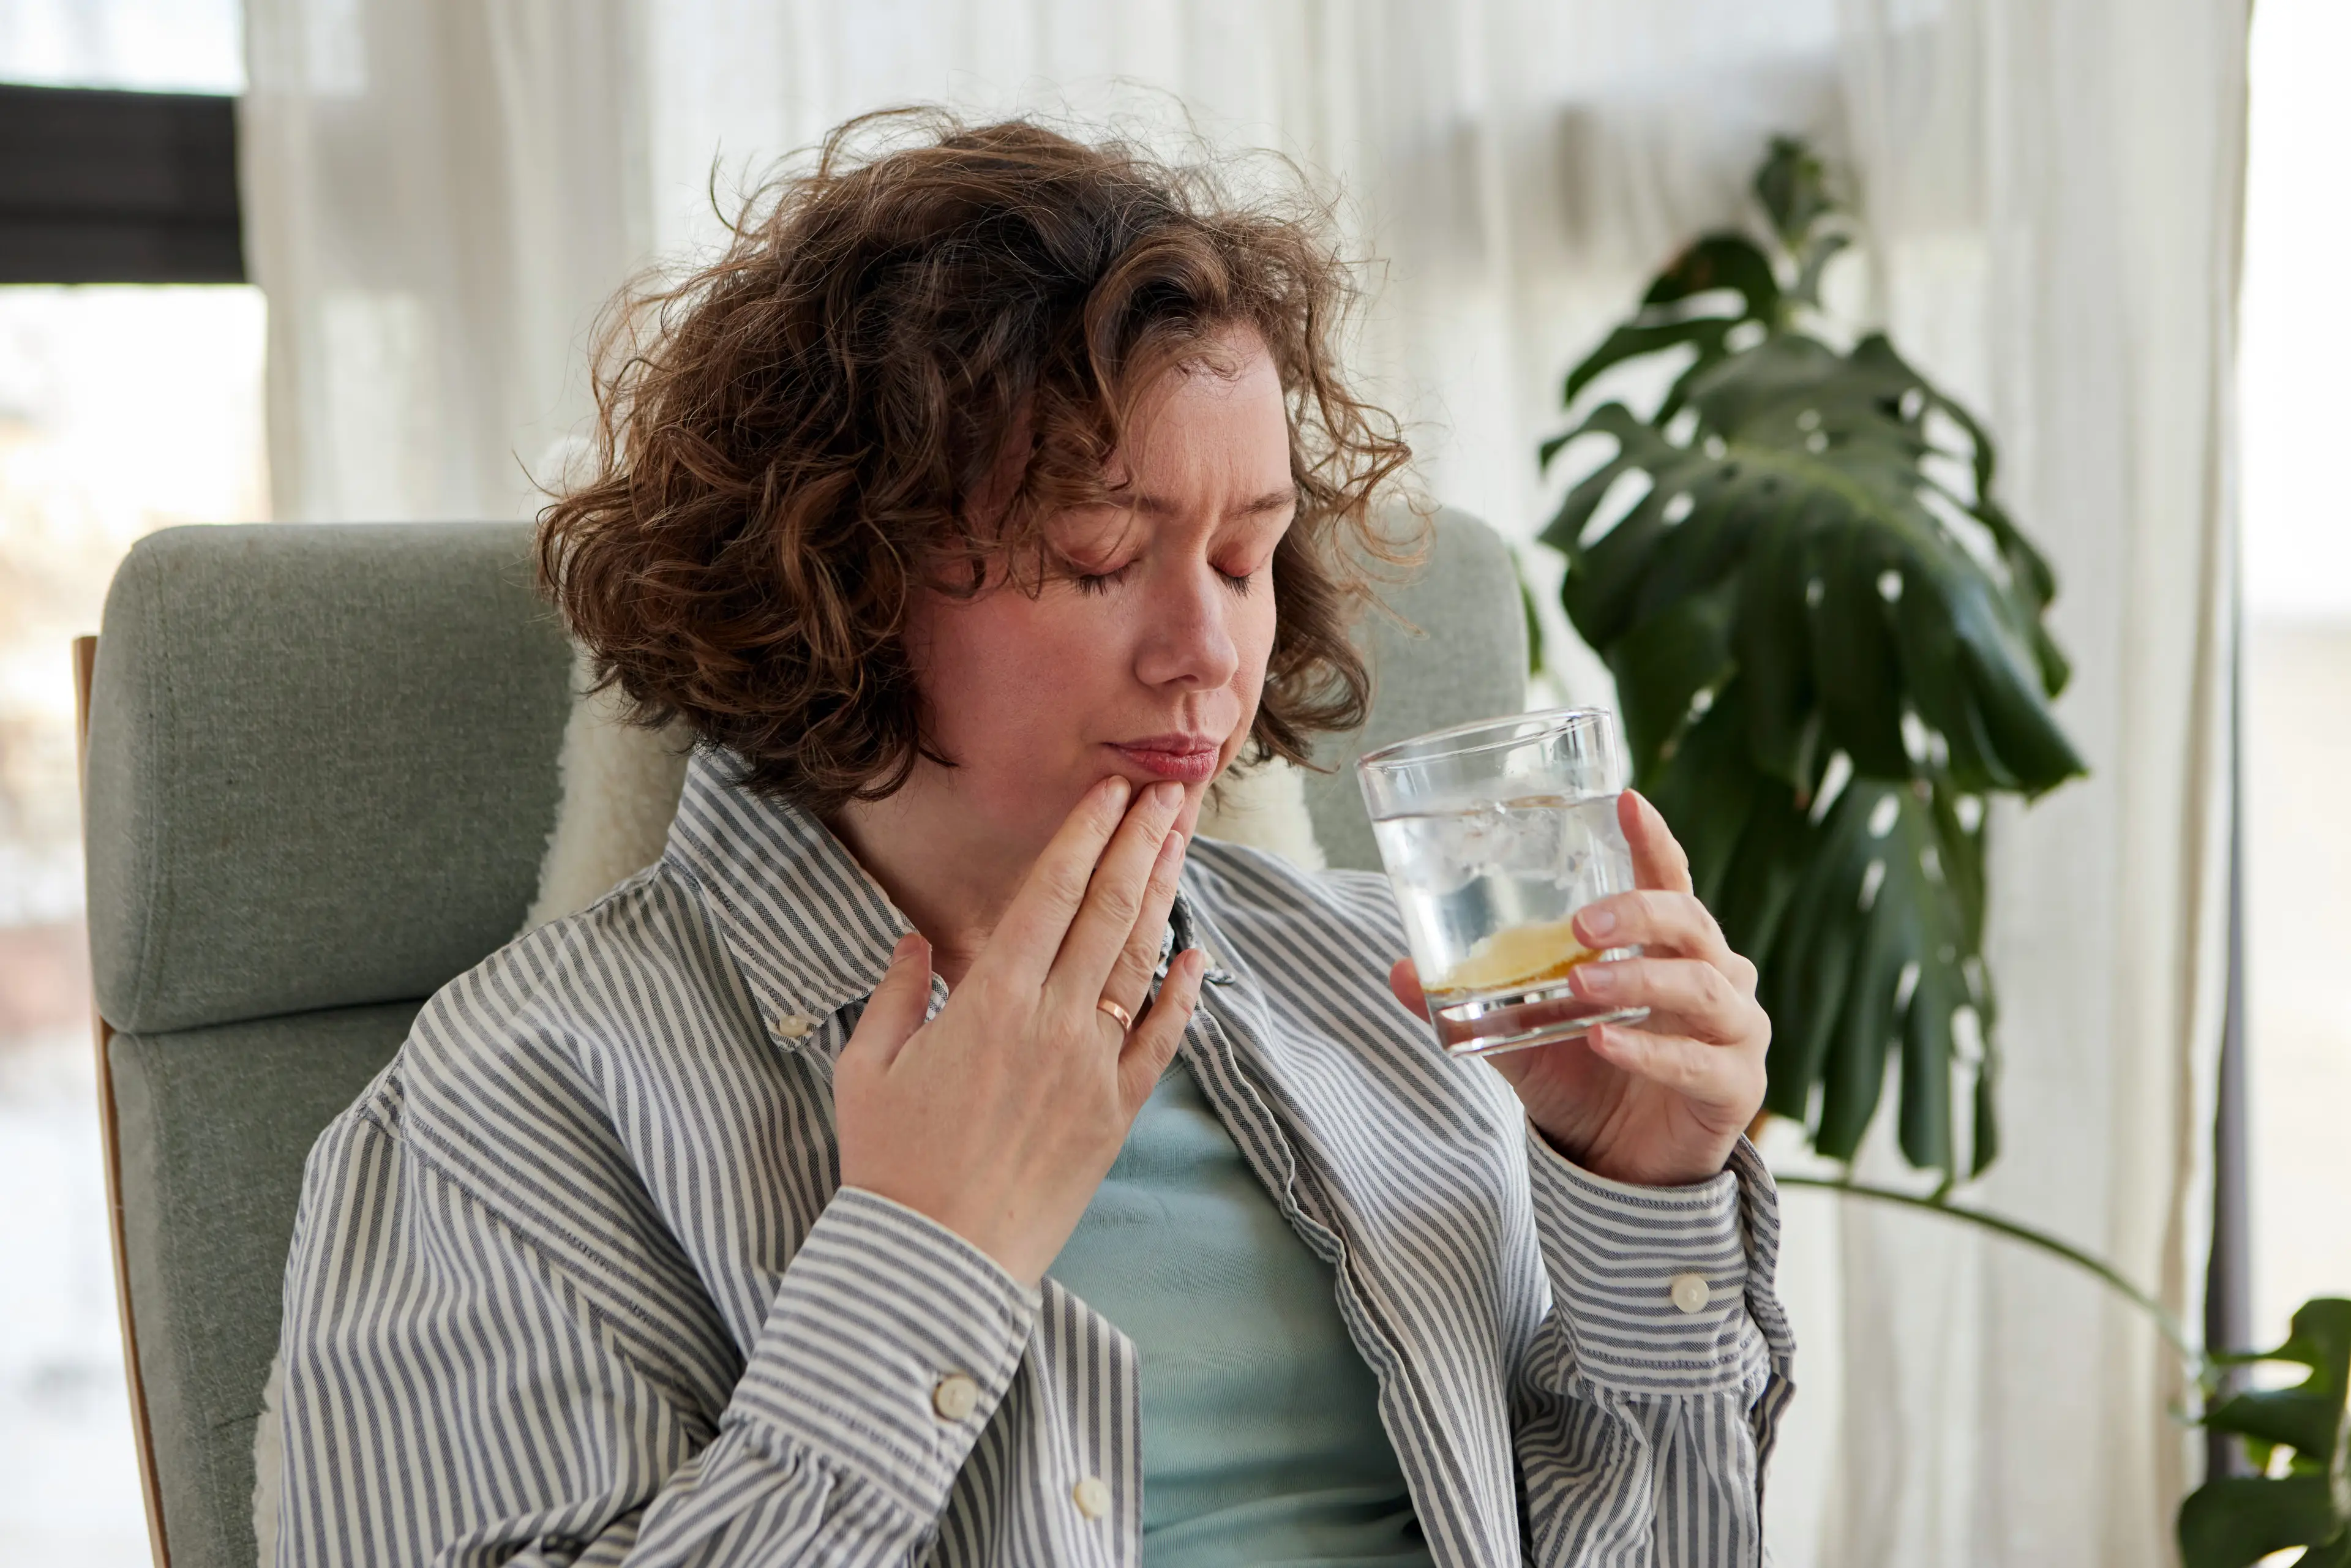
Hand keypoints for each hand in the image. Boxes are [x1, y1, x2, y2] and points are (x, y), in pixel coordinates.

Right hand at [834, 777, 1204, 1287]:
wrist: (936, 1262)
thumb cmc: (889, 1165)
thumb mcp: (866, 1067)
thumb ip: (895, 994)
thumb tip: (917, 943)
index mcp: (989, 1000)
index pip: (1052, 893)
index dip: (1087, 834)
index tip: (1112, 789)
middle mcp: (1052, 1022)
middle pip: (1110, 910)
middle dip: (1142, 841)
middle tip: (1169, 788)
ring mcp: (1092, 1067)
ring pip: (1141, 961)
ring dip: (1165, 893)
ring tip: (1183, 841)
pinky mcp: (1115, 1113)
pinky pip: (1161, 1040)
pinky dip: (1185, 992)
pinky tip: (1199, 952)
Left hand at [1388, 789, 1767, 1187]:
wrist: (1626, 1168)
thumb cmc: (1586, 1080)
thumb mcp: (1523, 1035)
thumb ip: (1474, 1001)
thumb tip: (1396, 970)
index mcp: (1669, 948)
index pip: (1669, 880)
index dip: (1652, 840)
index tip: (1625, 799)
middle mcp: (1715, 977)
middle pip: (1692, 924)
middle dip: (1640, 913)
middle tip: (1581, 922)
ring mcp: (1734, 1031)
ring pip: (1701, 988)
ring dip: (1638, 981)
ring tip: (1581, 983)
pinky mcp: (1737, 1087)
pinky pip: (1697, 1062)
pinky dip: (1648, 1052)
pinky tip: (1602, 1043)